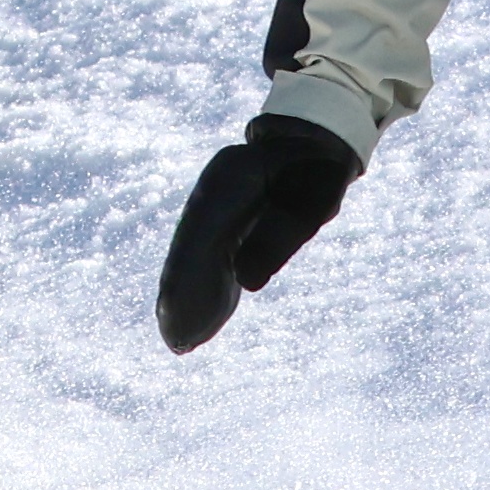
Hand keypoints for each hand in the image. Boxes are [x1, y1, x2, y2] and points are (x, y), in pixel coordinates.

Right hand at [154, 114, 359, 354]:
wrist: (309, 147)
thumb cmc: (315, 173)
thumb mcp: (310, 200)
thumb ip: (280, 236)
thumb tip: (244, 281)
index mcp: (226, 183)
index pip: (199, 234)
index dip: (184, 274)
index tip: (174, 308)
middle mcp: (209, 199)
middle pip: (188, 251)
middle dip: (179, 294)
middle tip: (174, 338)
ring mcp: (212, 215)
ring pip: (193, 262)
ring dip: (186, 300)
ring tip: (178, 341)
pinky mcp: (223, 232)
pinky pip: (205, 266)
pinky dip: (199, 294)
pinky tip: (195, 326)